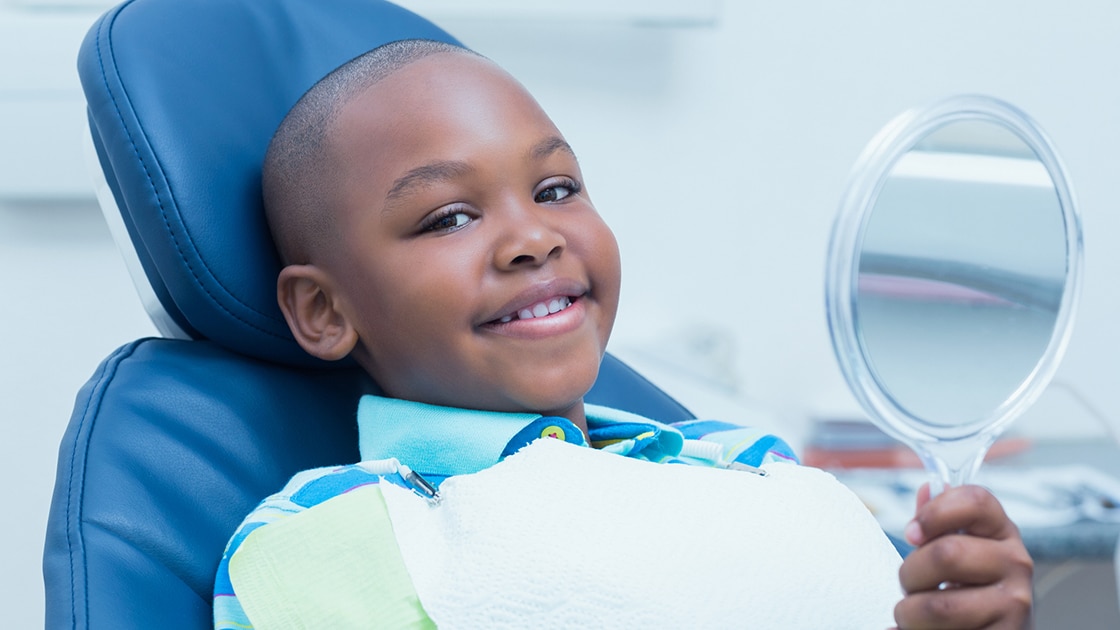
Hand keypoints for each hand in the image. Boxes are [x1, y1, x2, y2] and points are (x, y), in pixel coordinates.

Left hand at [893, 483, 1032, 628]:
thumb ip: (939, 521)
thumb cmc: (969, 588)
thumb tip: (927, 488)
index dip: (934, 513)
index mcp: (1002, 531)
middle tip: (910, 586)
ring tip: (915, 615)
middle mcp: (1016, 564)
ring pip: (938, 606)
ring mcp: (1015, 605)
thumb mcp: (959, 548)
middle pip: (946, 554)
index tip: (912, 533)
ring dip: (909, 614)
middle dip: (910, 574)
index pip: (975, 501)